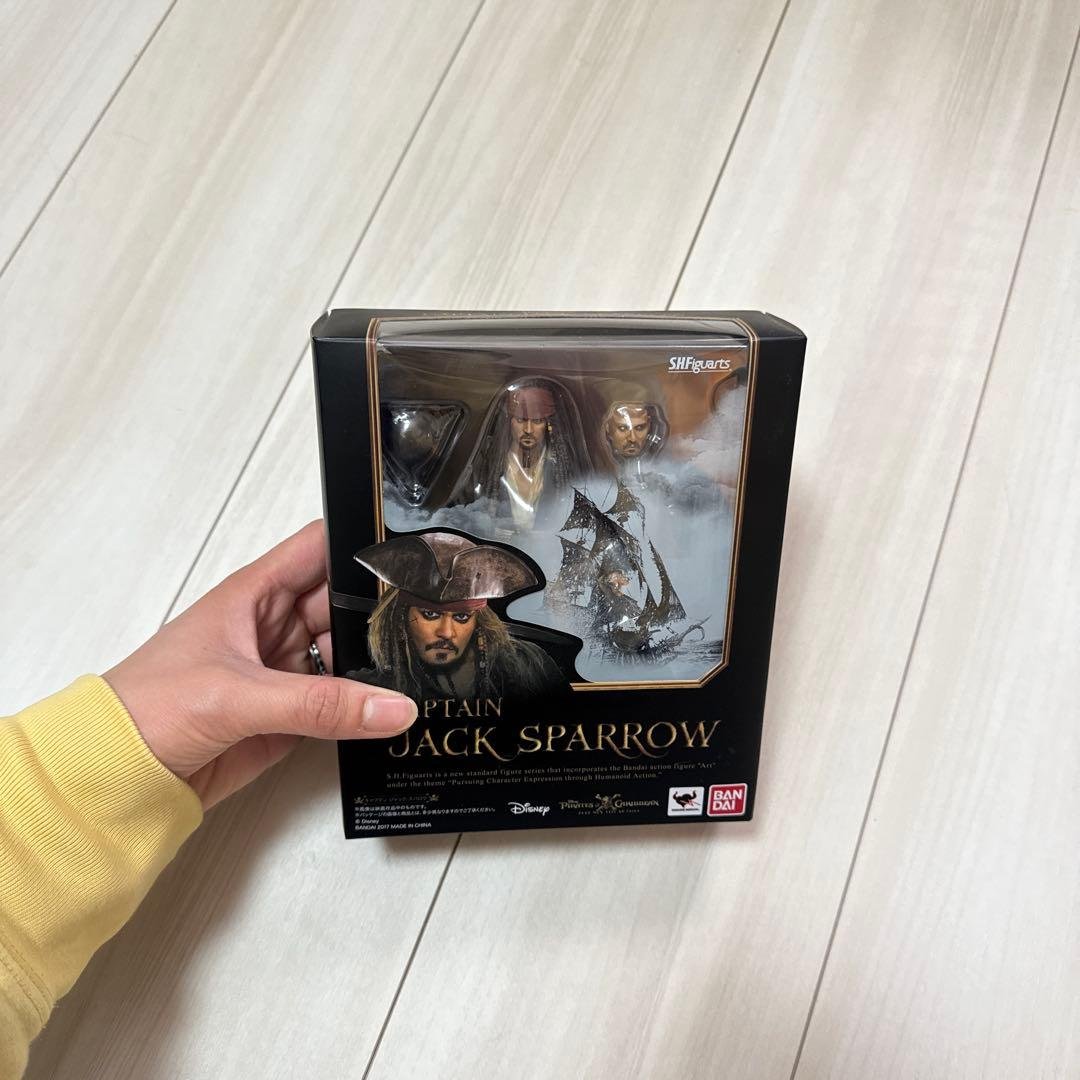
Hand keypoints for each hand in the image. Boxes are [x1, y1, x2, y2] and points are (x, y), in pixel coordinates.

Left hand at [105, 520, 416, 808]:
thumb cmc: (147, 708)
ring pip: (349, 655)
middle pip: (346, 603)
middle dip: (384, 611)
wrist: (114, 777)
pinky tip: (396, 710)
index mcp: (256, 594)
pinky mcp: (290, 715)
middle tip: (436, 618)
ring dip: (379, 663)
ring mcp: (285, 671)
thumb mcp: (237, 696)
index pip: (320, 549)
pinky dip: (367, 708)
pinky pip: (341, 704)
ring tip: (426, 665)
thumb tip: (392, 707)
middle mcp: (275, 625)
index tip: (413, 550)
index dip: (362, 543)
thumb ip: (320, 704)